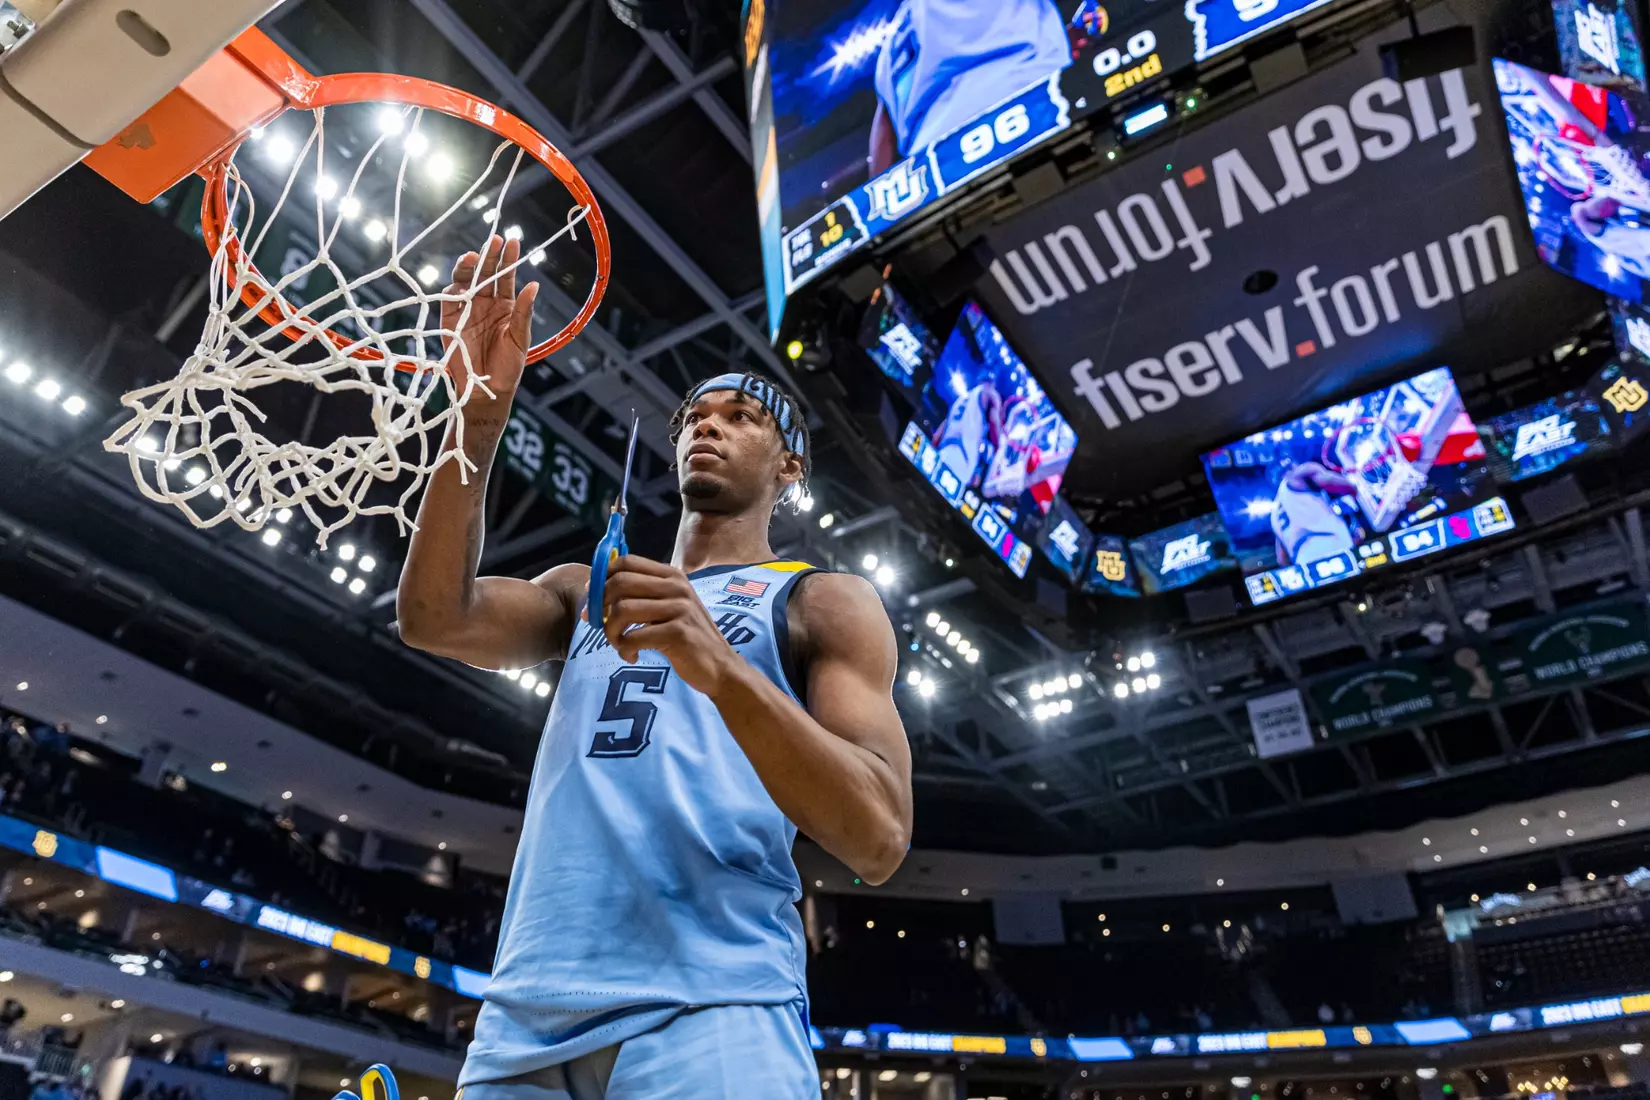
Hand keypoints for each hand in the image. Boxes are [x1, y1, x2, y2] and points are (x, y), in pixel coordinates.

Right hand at [441, 236, 539, 437]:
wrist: (486, 390)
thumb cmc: (508, 367)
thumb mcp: (519, 338)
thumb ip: (524, 312)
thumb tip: (534, 285)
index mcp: (505, 306)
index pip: (506, 277)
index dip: (508, 259)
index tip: (512, 242)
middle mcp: (486, 303)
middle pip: (486, 274)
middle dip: (489, 256)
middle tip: (494, 240)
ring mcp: (467, 310)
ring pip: (466, 282)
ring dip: (469, 268)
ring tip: (473, 257)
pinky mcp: (449, 320)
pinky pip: (449, 300)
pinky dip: (453, 289)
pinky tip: (461, 282)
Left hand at [601, 556, 740, 694]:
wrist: (720, 667)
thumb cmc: (688, 638)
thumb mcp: (670, 607)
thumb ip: (643, 595)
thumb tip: (595, 591)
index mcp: (672, 576)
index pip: (626, 562)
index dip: (601, 578)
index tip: (593, 599)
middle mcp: (677, 587)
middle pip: (619, 583)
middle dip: (600, 606)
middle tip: (600, 626)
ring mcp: (680, 608)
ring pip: (621, 610)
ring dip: (611, 632)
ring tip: (619, 644)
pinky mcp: (679, 633)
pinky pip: (634, 637)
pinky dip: (625, 649)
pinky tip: (632, 656)